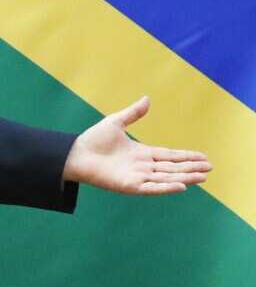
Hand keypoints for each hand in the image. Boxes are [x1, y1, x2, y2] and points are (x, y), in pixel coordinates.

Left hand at [62, 96, 210, 194]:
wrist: (75, 153)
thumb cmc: (93, 140)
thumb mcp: (116, 122)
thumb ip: (133, 113)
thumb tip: (147, 98)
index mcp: (142, 154)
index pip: (169, 156)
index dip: (186, 157)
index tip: (204, 157)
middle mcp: (142, 167)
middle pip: (172, 168)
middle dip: (191, 168)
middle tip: (210, 168)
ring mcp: (137, 177)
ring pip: (166, 178)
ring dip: (185, 177)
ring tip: (203, 176)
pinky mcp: (130, 186)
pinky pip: (152, 188)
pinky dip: (166, 187)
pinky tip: (181, 186)